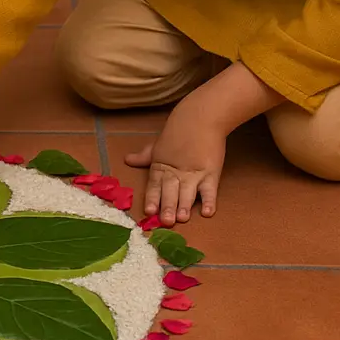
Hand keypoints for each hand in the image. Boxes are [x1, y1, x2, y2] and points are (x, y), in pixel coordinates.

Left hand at [123, 89, 229, 224]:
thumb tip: (127, 159)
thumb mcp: (158, 145)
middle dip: (168, 207)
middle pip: (171, 192)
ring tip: (182, 218)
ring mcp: (194, 173)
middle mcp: (176, 172)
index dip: (152, 199)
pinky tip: (207, 212)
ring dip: (185, 206)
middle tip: (166, 221)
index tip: (149, 212)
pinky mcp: (211, 173)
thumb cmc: (178, 132)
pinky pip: (210, 190)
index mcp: (161, 166)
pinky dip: (209, 201)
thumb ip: (144, 156)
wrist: (201, 117)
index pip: (154, 185)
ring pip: (188, 193)